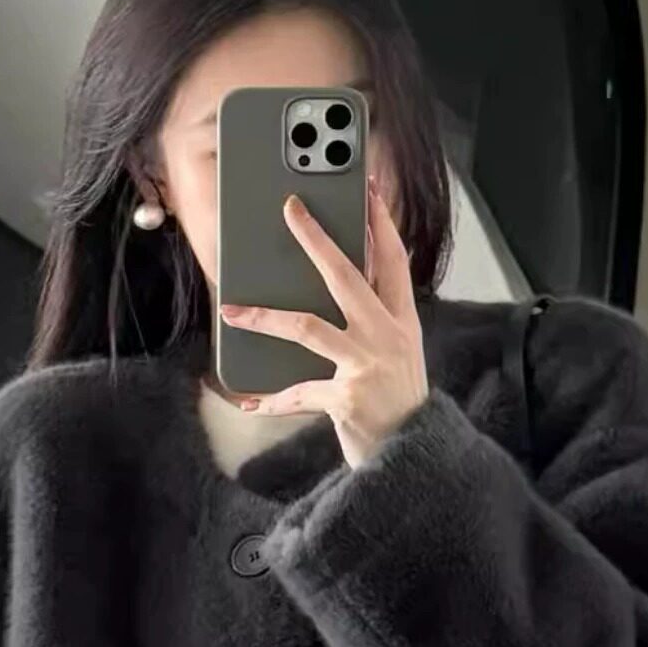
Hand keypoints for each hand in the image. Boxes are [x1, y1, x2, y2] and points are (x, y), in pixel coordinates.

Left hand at [221, 188, 429, 469]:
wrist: (416, 456)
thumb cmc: (398, 403)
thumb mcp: (398, 354)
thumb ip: (375, 321)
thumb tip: (340, 284)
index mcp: (402, 322)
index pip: (393, 260)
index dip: (380, 223)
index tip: (367, 190)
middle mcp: (387, 336)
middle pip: (347, 276)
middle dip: (316, 239)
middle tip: (291, 210)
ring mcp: (367, 365)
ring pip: (308, 327)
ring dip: (264, 317)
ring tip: (231, 310)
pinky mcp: (348, 398)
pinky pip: (299, 392)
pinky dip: (273, 400)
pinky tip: (250, 401)